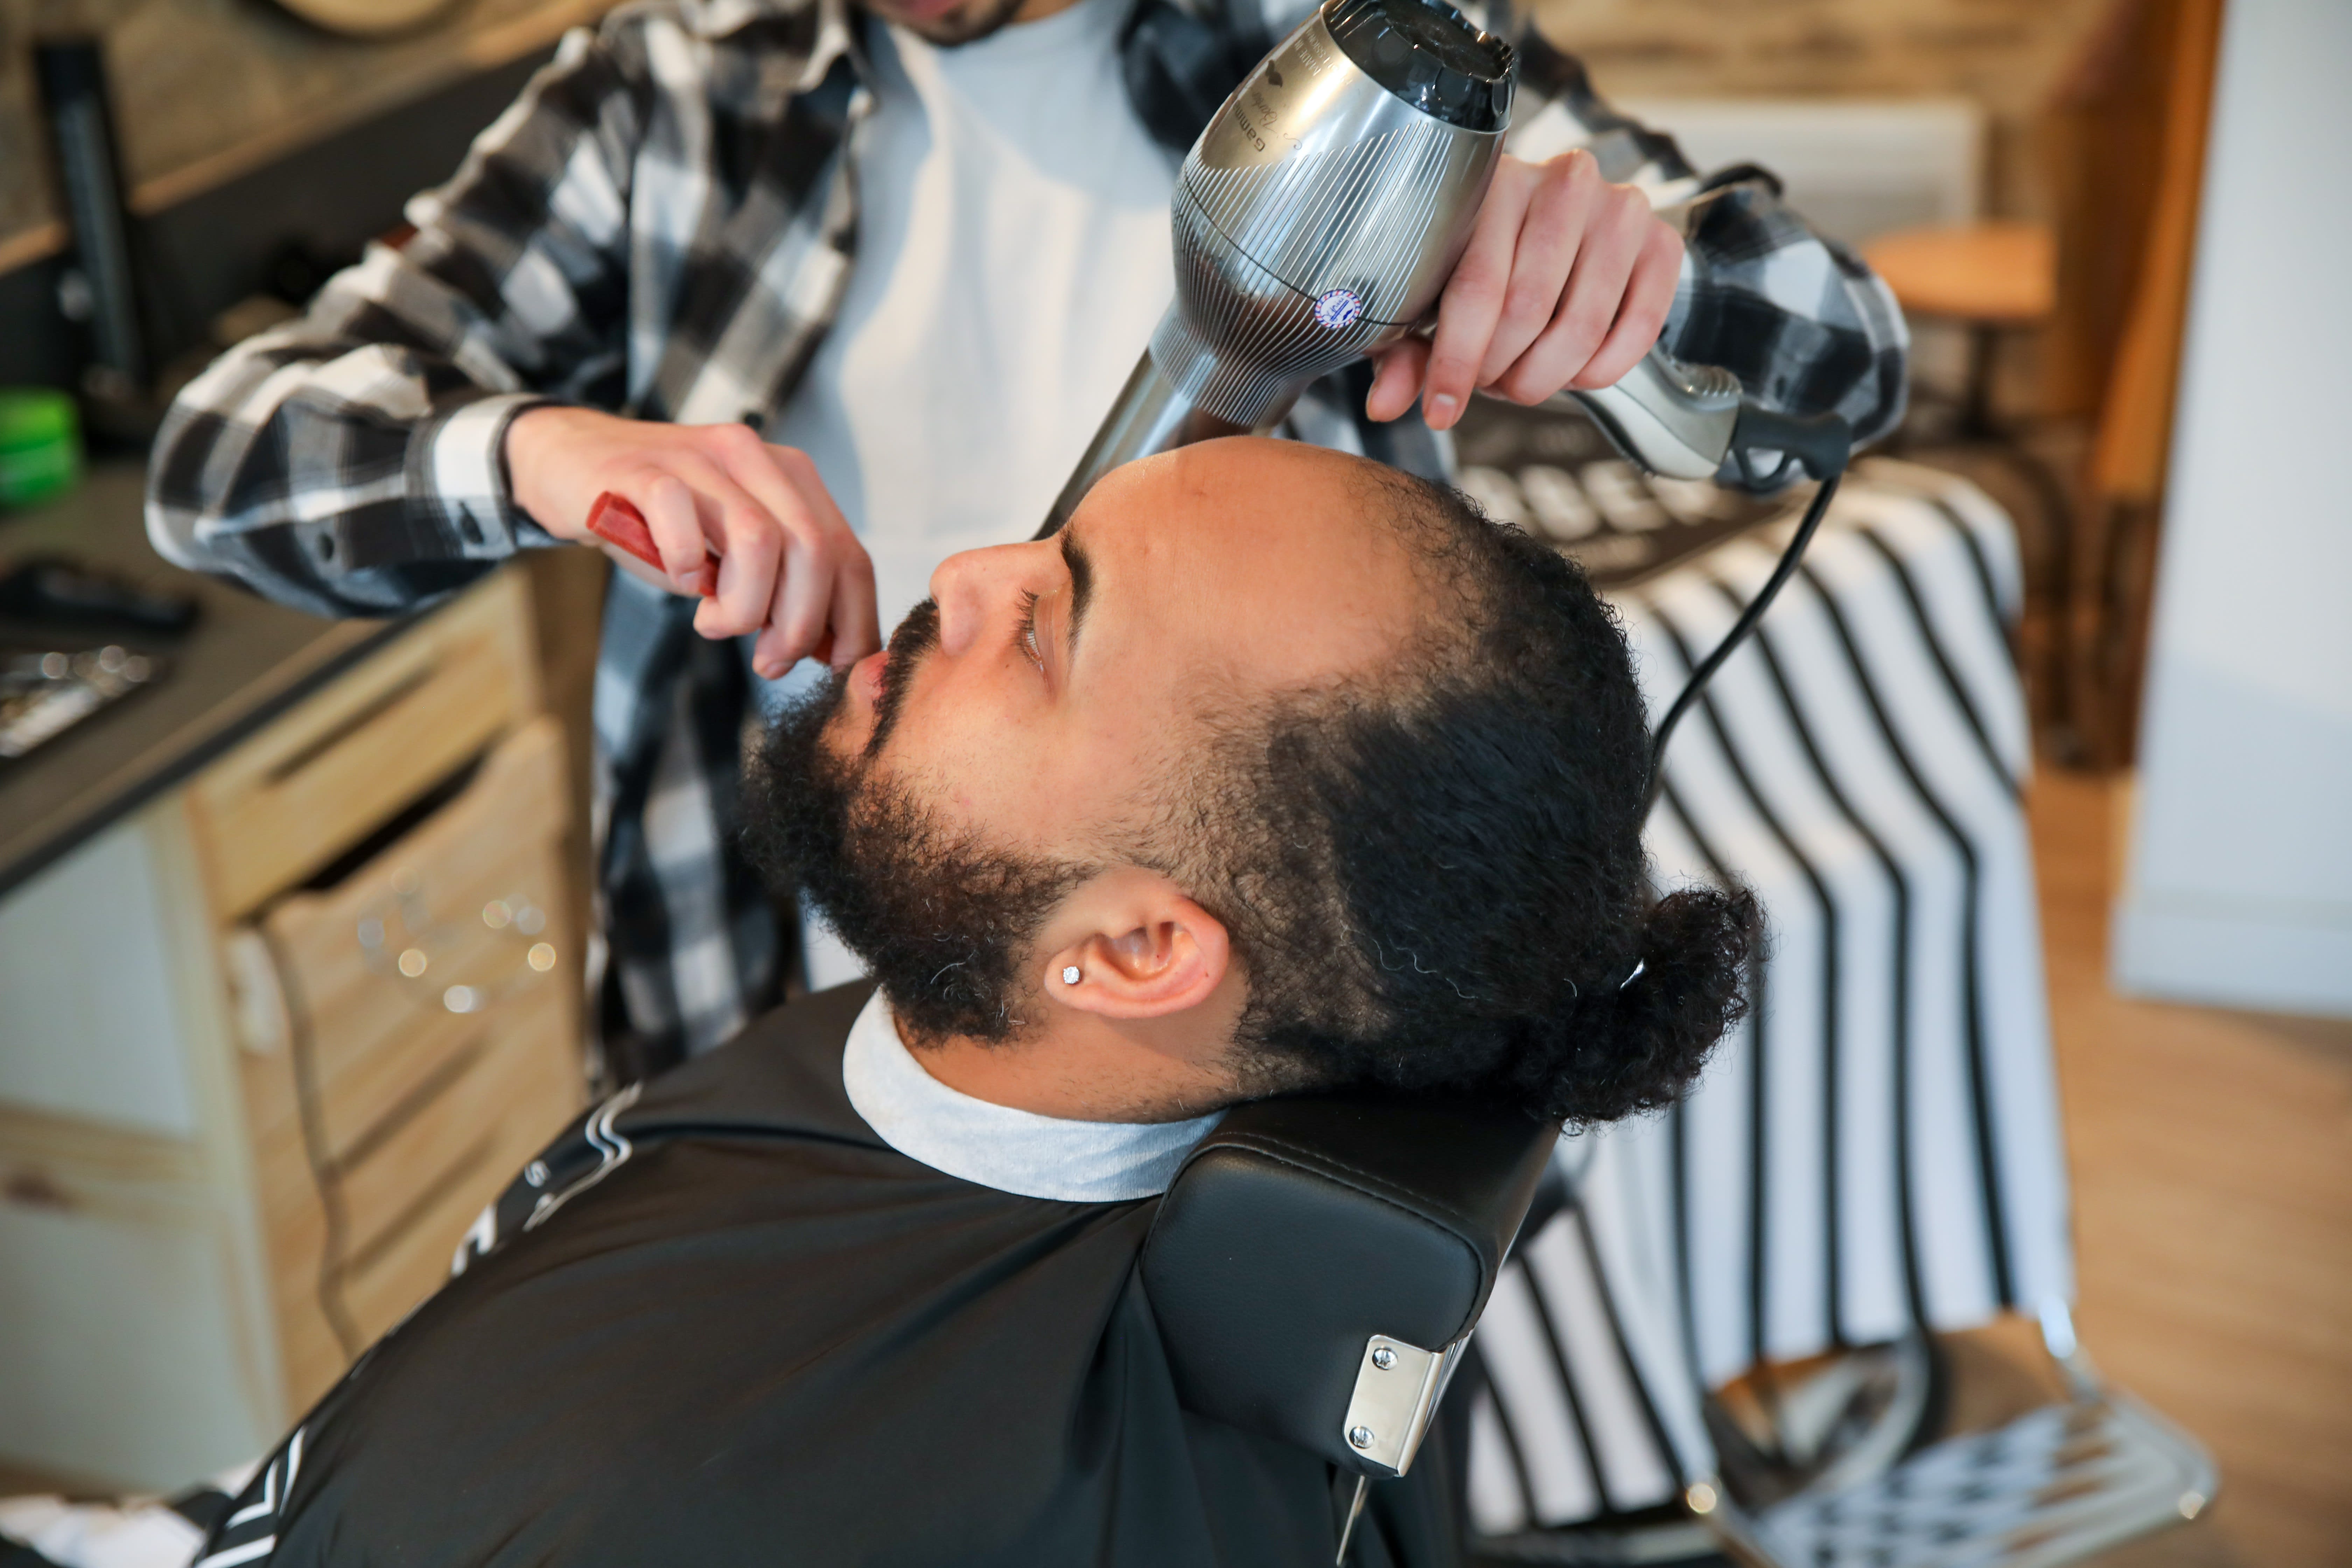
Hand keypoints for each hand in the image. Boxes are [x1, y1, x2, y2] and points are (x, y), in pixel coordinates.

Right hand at [506, 407, 878, 676]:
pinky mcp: (642, 468)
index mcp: (791, 479)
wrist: (573, 467)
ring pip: (757, 537)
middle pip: (812, 549)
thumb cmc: (662, 523)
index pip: (849, 555)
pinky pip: (680, 515)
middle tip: (769, 659)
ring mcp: (698, 458)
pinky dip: (685, 563)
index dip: (852, 620)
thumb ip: (786, 590)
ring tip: (715, 624)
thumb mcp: (735, 558)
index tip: (834, 667)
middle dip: (799, 623)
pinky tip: (680, 580)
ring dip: (744, 604)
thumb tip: (830, 650)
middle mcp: (754, 458)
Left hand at [1365, 149, 1683, 431]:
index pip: (1476, 288)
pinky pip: (1636, 332)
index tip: (1441, 411)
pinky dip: (1599, 372)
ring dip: (1545, 377)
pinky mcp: (1661, 241)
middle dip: (1500, 372)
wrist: (1559, 224)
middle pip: (1527, 312)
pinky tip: (1572, 372)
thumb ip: (1404, 349)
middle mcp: (1563, 182)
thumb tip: (1385, 405)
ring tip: (1521, 377)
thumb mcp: (1431, 297)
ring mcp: (1619, 207)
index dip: (1457, 363)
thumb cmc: (1482, 259)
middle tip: (1487, 382)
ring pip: (1580, 328)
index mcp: (1494, 184)